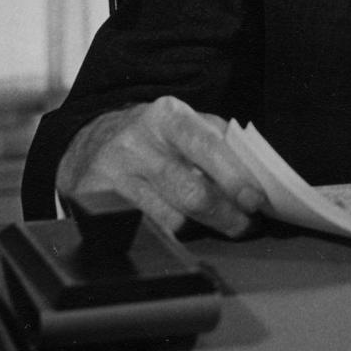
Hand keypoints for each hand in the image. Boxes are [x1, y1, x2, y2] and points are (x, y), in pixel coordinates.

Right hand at [56, 96, 266, 237]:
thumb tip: (256, 175)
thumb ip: (220, 143)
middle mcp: (138, 143)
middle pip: (191, 192)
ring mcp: (115, 174)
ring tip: (218, 223)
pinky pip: (145, 230)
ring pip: (171, 219)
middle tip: (246, 225)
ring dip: (202, 228)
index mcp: (168, 116)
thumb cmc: (154, 137)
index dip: (235, 178)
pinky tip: (181, 227)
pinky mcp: (96, 202)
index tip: (255, 200)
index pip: (208, 147)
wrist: (93, 143)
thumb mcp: (185, 124)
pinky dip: (170, 234)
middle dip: (226, 215)